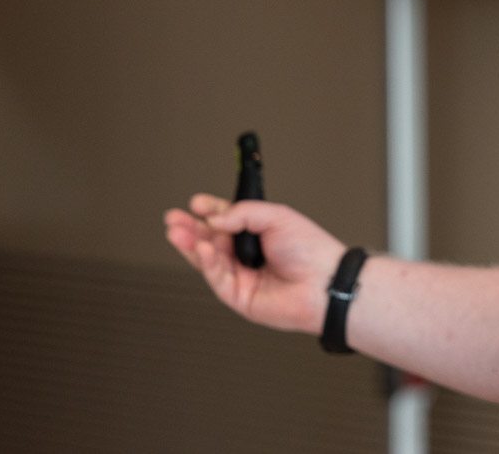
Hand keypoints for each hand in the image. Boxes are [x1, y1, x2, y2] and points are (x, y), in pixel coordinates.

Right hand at [164, 193, 346, 335]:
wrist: (324, 283)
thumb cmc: (311, 250)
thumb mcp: (277, 216)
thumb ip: (243, 213)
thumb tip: (215, 217)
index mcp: (259, 232)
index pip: (228, 219)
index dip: (211, 210)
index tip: (196, 202)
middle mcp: (248, 253)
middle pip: (211, 239)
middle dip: (190, 228)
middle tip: (174, 218)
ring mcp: (242, 275)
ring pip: (208, 258)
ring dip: (191, 244)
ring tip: (177, 230)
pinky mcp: (238, 296)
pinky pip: (216, 276)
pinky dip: (206, 261)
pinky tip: (200, 248)